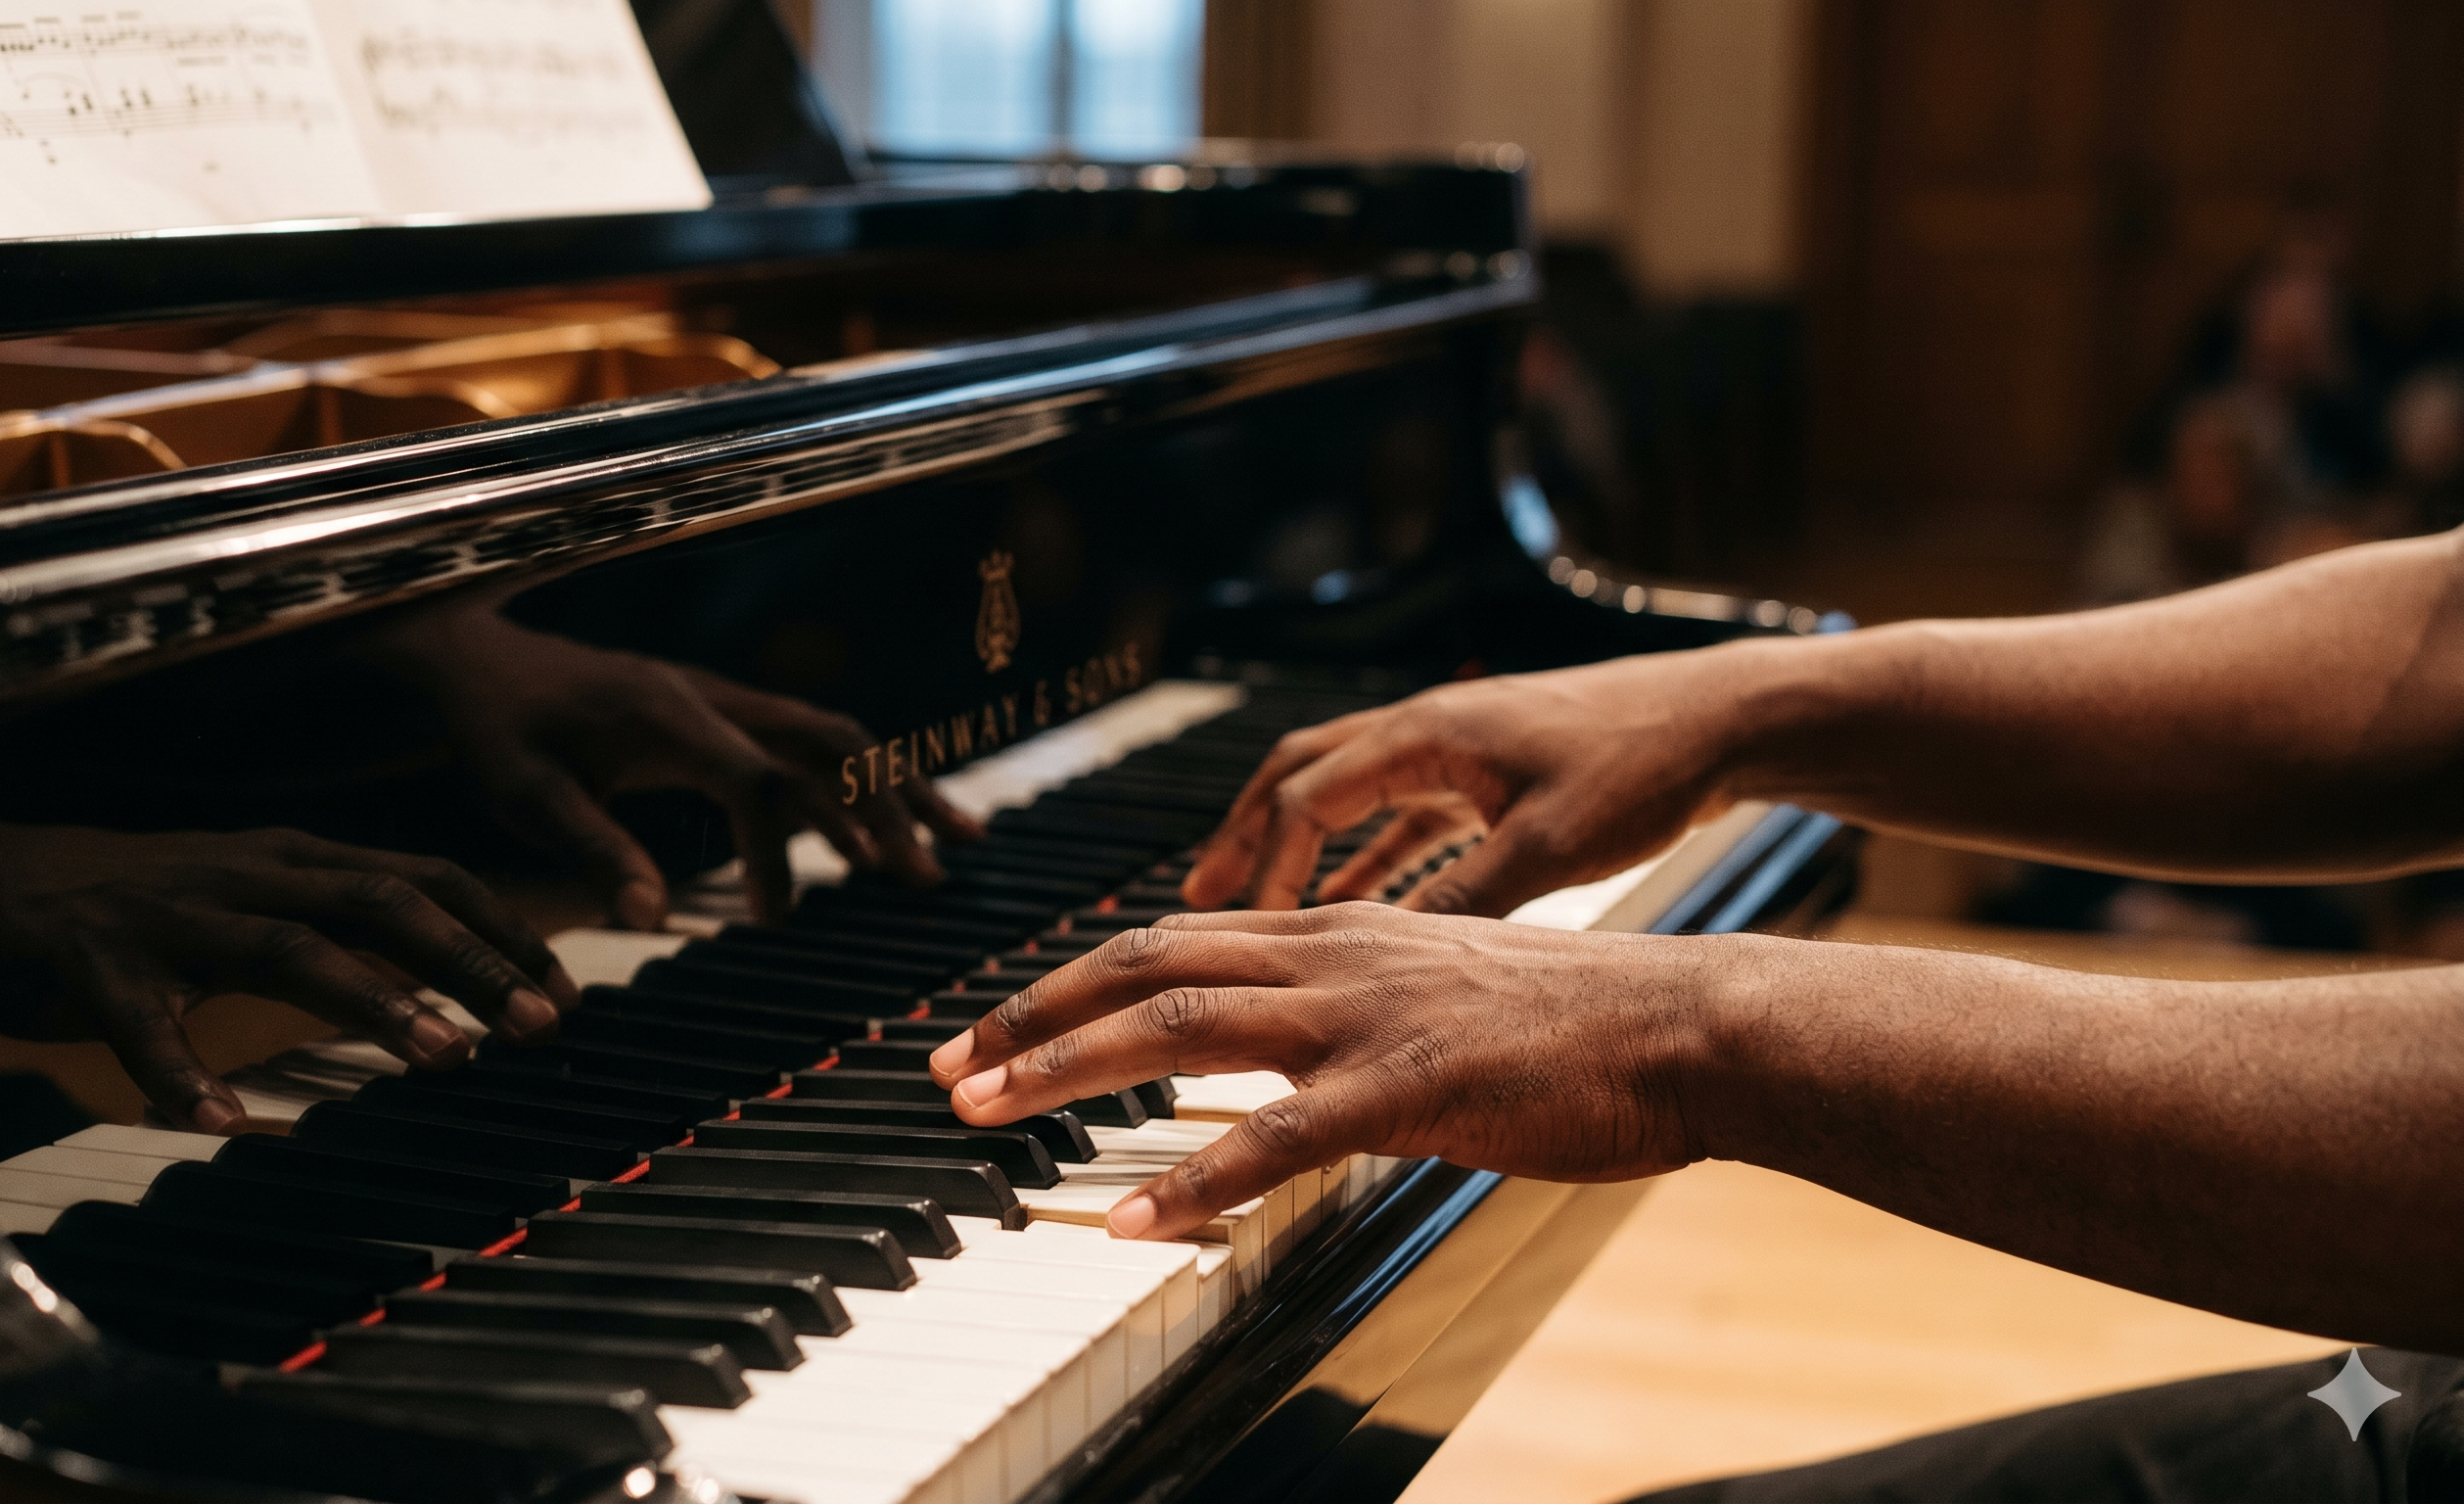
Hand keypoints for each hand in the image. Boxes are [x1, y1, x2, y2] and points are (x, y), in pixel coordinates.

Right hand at [0, 816, 578, 1132]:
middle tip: (541, 1024)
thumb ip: (342, 923)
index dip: (500, 928)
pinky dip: (182, 1071)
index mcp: (294, 858)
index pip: (425, 875)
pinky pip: (143, 1021)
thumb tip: (449, 978)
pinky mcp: (90, 963)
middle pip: (382, 901)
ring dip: (375, 1002)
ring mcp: (170, 914)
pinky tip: (219, 1122)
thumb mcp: (257, 895)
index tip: (566, 989)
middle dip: (471, 961)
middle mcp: (247, 873)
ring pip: (287, 949)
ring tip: (443, 1058)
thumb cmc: (143, 903)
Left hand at [378, 610, 979, 926]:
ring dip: (895, 792)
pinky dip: (863, 783)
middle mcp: (711, 699)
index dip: (790, 837)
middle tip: (924, 880)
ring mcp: (726, 703)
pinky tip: (896, 827)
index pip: (752, 774)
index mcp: (665, 714)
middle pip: (826, 743)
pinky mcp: (725, 717)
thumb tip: (653, 916)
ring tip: (955, 850)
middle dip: (884, 808)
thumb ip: (593, 848)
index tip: (795, 910)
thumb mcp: (524, 795)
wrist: (480, 663)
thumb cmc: (497, 730)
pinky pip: (809, 746)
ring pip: (835, 739)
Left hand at [926, 903, 1721, 1239]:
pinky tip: (1133, 1215)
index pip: (1168, 940)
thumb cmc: (1575, 1021)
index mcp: (1337, 932)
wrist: (1686, 1021)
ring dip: (1070, 1070)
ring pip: (1180, 1027)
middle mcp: (1332, 954)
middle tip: (948, 1068)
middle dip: (1032, 1017)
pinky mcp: (1409, 1086)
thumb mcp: (1438, 988)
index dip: (1070, 981)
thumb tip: (1283, 1053)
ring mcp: (1365, 1015)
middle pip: (1143, 967)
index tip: (996, 1026)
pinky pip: (1276, 1135)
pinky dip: (1192, 1175)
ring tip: (989, 1113)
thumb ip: (1352, 1005)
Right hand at [1181, 655, 1753, 916]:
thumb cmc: (1645, 765)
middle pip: (1298, 777)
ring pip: (1342, 791)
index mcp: (1427, 735)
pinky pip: (1398, 810)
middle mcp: (1426, 730)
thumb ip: (1465, 898)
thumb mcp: (1551, 846)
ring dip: (1293, 844)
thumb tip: (1389, 955)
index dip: (1266, 862)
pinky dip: (1362, 852)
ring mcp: (1454, 747)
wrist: (1722, 720)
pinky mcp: (1486, 772)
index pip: (1305, 795)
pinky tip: (1351, 900)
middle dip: (1242, 838)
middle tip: (1193, 898)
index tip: (1245, 925)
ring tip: (1248, 901)